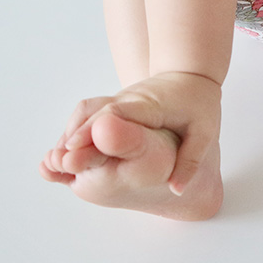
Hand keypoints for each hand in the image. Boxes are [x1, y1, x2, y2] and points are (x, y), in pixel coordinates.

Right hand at [61, 72, 221, 195]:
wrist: (191, 73)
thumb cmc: (199, 102)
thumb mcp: (204, 131)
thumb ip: (190, 160)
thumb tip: (177, 190)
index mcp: (151, 105)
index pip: (118, 115)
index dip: (95, 131)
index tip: (74, 148)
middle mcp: (130, 100)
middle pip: (97, 115)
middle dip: (77, 137)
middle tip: (59, 163)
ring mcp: (120, 100)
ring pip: (88, 113)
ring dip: (72, 135)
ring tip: (57, 163)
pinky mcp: (116, 104)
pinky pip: (91, 114)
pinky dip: (77, 131)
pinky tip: (69, 154)